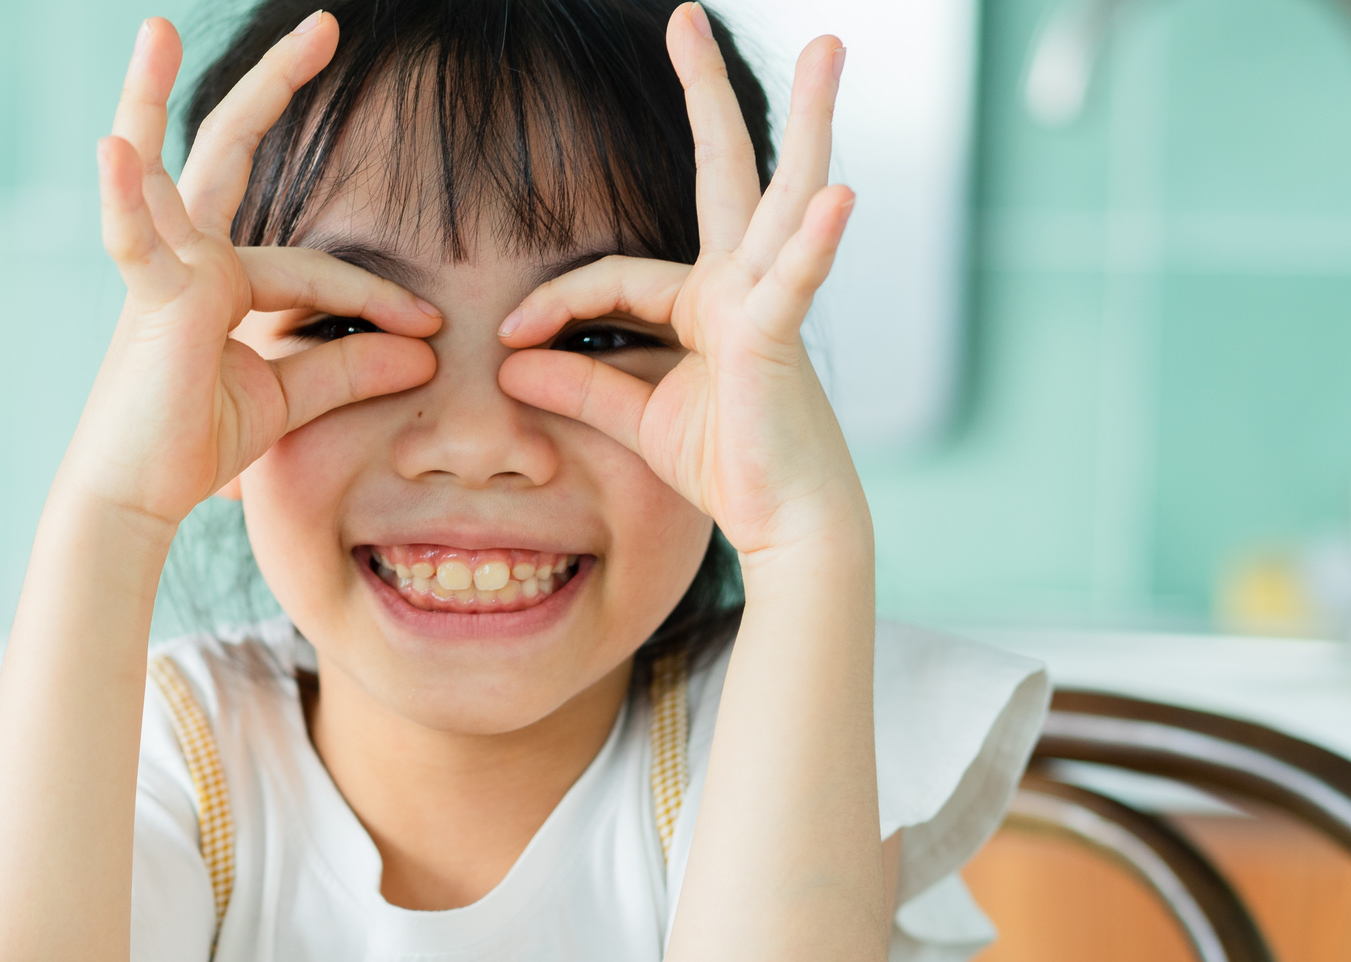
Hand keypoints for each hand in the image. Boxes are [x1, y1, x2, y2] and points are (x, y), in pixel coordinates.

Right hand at [60, 13, 441, 531]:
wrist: (138, 498)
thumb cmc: (196, 446)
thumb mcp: (289, 400)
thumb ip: (349, 368)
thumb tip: (424, 354)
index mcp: (219, 280)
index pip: (313, 268)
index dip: (375, 297)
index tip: (429, 327)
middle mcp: (188, 260)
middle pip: (230, 156)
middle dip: (275, 87)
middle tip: (325, 26)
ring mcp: (163, 272)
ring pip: (171, 171)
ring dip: (154, 96)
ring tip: (156, 28)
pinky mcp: (148, 301)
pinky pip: (136, 240)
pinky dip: (122, 195)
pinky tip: (112, 147)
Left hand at [496, 11, 859, 562]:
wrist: (784, 522)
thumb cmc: (724, 467)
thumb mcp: (635, 418)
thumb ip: (580, 385)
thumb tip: (511, 364)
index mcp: (707, 301)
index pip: (614, 277)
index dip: (555, 303)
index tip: (508, 338)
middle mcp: (743, 284)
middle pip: (727, 173)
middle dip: (707, 96)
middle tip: (688, 19)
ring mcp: (769, 301)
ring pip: (783, 194)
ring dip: (810, 119)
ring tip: (831, 46)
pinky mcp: (781, 336)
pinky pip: (796, 278)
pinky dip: (817, 239)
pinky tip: (841, 193)